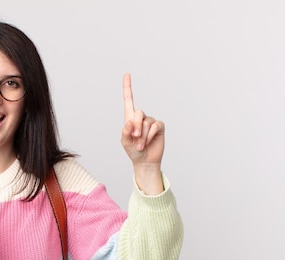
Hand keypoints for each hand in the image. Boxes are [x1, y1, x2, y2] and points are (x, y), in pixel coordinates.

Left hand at [121, 73, 165, 193]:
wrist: (144, 161)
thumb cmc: (133, 151)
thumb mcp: (125, 142)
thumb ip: (125, 131)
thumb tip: (129, 122)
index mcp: (130, 119)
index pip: (129, 100)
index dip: (127, 87)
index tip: (127, 74)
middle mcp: (141, 118)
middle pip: (138, 113)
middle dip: (136, 126)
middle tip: (135, 138)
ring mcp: (151, 122)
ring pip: (146, 122)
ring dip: (142, 135)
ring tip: (140, 145)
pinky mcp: (159, 127)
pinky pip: (155, 126)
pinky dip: (149, 135)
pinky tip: (147, 142)